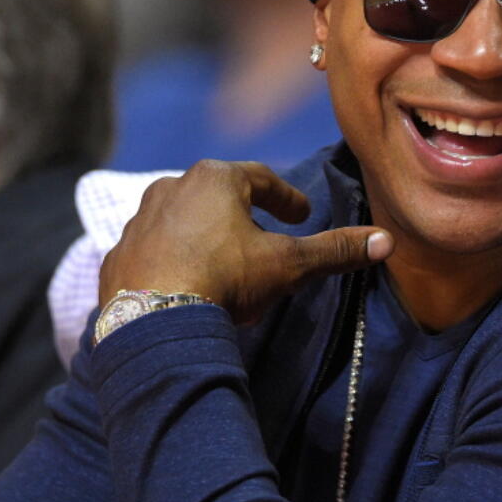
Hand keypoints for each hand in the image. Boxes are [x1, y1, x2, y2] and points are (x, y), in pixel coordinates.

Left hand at [98, 160, 393, 323]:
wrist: (154, 323)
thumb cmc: (226, 279)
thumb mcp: (287, 265)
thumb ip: (333, 250)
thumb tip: (385, 241)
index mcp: (214, 179)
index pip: (261, 179)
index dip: (285, 197)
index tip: (300, 215)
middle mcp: (170, 188)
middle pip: (216, 194)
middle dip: (240, 212)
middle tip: (261, 233)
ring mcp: (138, 220)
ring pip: (180, 219)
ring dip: (202, 234)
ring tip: (221, 260)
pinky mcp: (116, 254)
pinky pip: (151, 250)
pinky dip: (170, 259)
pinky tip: (182, 282)